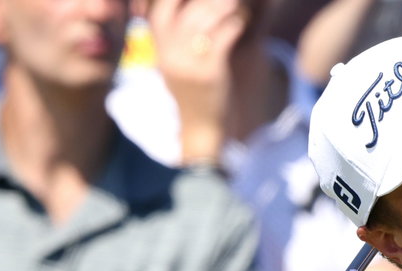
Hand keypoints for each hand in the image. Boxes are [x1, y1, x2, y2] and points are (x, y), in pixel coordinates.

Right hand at [149, 0, 245, 161]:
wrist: (201, 127)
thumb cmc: (192, 93)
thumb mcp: (174, 64)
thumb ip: (174, 38)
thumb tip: (188, 11)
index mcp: (159, 47)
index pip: (161, 9)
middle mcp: (170, 51)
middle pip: (189, 9)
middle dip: (210, 1)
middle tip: (226, 0)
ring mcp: (189, 60)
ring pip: (207, 17)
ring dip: (226, 6)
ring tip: (236, 5)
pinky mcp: (210, 70)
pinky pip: (225, 35)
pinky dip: (236, 23)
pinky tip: (242, 21)